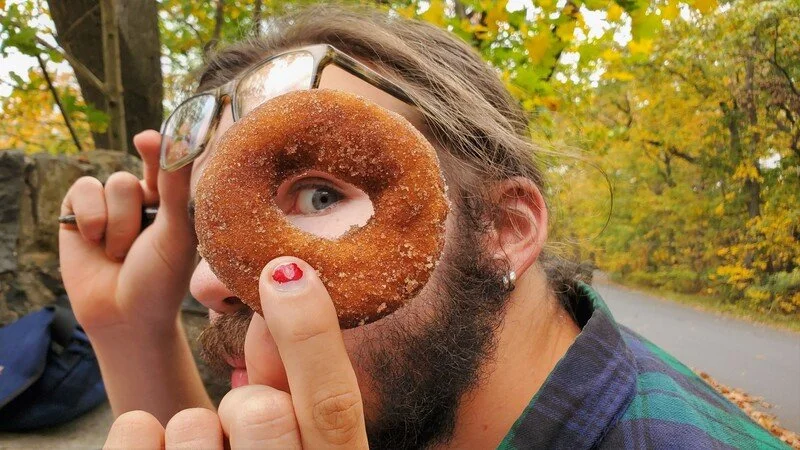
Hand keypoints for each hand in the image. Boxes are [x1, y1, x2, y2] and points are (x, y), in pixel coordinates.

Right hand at [59, 130, 195, 333]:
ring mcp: (109, 205)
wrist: (124, 315)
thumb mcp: (175, 234)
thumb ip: (176, 189)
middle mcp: (141, 200)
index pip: (166, 165)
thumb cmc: (160, 278)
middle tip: (138, 247)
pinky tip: (94, 241)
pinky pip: (83, 189)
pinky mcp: (79, 212)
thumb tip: (179, 142)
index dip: (160, 148)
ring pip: (111, 184)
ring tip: (119, 254)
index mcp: (171, 203)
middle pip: (133, 178)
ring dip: (116, 223)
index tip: (149, 139)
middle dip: (134, 215)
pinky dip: (90, 217)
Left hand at [103, 257, 368, 448]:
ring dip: (195, 424)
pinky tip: (158, 446)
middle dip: (248, 400)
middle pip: (262, 412)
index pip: (334, 405)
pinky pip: (135, 433)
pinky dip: (140, 430)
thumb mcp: (300, 434)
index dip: (312, 338)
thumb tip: (285, 283)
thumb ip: (295, 376)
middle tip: (244, 420)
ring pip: (194, 425)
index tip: (285, 272)